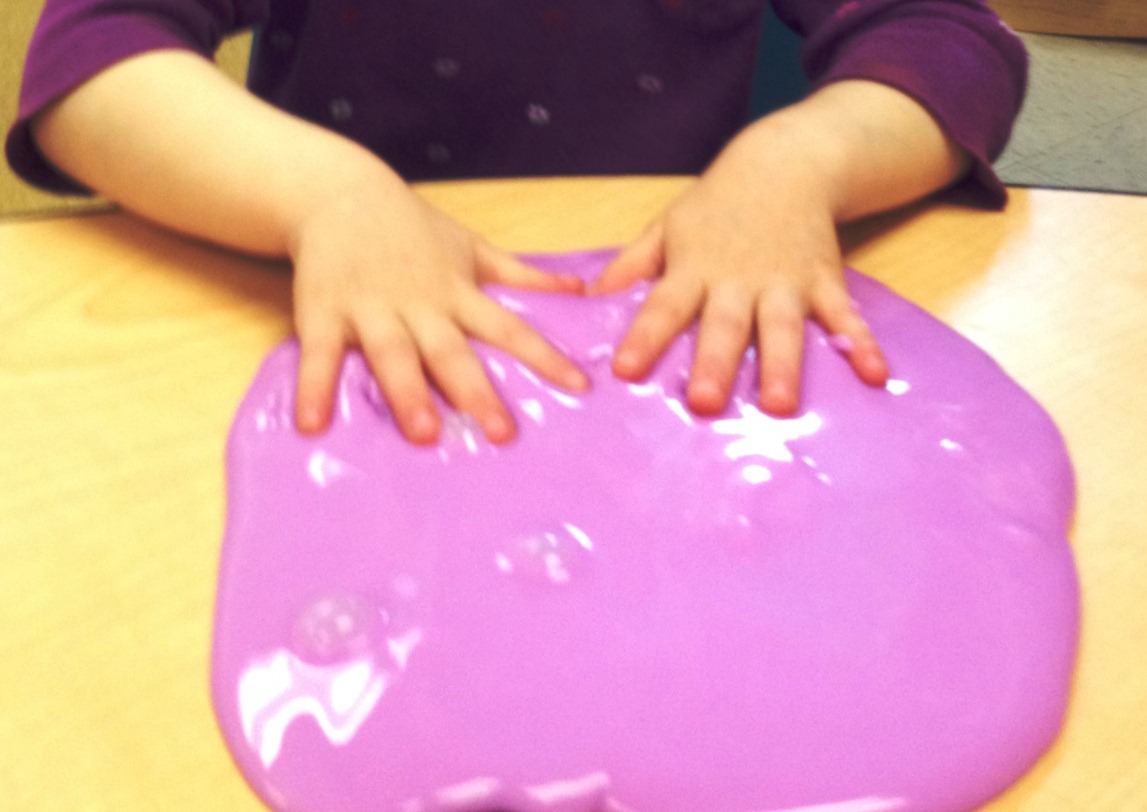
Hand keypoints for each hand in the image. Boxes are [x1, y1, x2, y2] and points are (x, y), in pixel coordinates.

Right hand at [289, 173, 588, 442]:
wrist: (338, 193)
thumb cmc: (412, 229)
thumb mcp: (472, 246)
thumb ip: (521, 275)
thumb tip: (578, 290)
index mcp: (457, 293)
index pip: (510, 329)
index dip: (545, 357)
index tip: (580, 388)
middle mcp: (419, 304)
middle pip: (452, 352)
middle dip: (476, 391)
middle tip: (500, 433)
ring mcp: (371, 308)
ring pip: (394, 354)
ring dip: (408, 392)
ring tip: (424, 434)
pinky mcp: (324, 312)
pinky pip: (321, 354)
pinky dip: (315, 387)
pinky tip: (312, 423)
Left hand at [591, 116, 888, 416]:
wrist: (785, 162)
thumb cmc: (717, 206)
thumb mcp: (668, 227)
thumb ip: (632, 264)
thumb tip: (589, 297)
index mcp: (694, 268)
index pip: (663, 307)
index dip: (644, 338)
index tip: (625, 371)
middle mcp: (739, 279)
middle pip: (724, 326)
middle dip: (715, 364)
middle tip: (705, 403)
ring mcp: (786, 282)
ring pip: (783, 328)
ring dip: (782, 365)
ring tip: (778, 406)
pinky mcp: (825, 281)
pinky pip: (844, 317)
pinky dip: (861, 344)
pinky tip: (874, 375)